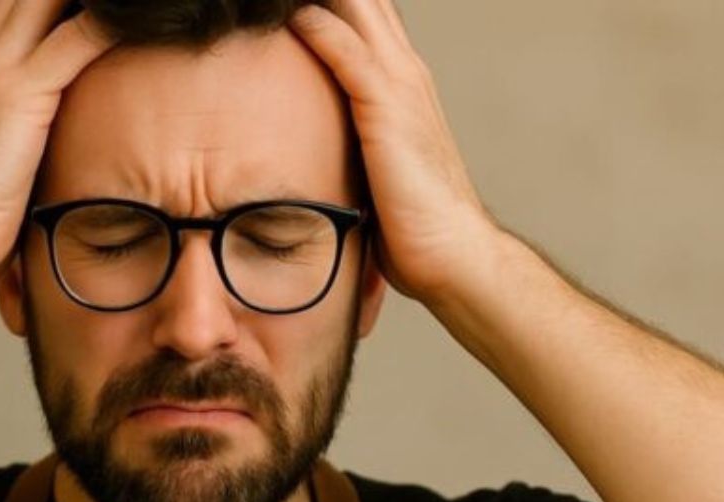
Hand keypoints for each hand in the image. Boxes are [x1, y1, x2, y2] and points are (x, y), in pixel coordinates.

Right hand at [0, 0, 113, 294]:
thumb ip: (13, 128)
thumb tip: (42, 139)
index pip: (3, 2)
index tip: (74, 5)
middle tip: (119, 1)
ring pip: (48, 0)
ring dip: (92, 0)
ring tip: (136, 4)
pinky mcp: (21, 95)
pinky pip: (76, 40)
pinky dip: (111, 24)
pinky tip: (140, 20)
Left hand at [287, 0, 503, 307]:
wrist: (453, 255)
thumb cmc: (415, 226)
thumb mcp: (376, 170)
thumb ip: (352, 145)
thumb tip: (315, 155)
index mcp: (403, 84)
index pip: (368, 19)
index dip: (337, 6)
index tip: (293, 11)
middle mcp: (406, 73)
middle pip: (366, 3)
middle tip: (270, 1)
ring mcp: (401, 86)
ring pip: (358, 10)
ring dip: (321, 0)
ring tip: (272, 0)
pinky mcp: (387, 109)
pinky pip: (346, 52)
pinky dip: (318, 26)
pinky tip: (293, 16)